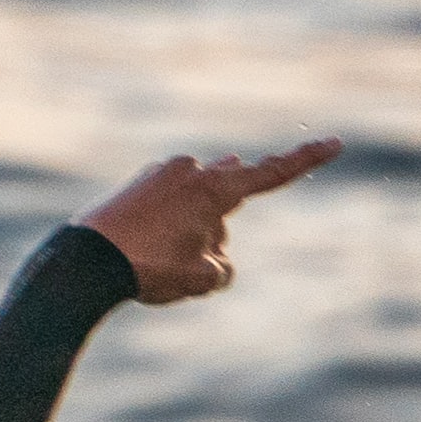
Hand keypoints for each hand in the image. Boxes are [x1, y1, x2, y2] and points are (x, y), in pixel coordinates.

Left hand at [75, 137, 342, 302]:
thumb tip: (209, 245)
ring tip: (157, 258)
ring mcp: (160, 174)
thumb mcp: (203, 279)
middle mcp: (191, 171)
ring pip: (197, 208)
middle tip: (187, 257)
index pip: (274, 175)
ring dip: (191, 231)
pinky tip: (141, 248)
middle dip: (219, 228)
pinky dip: (166, 228)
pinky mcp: (137, 184)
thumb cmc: (150, 269)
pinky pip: (169, 207)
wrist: (84, 262)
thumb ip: (222, 264)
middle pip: (227, 202)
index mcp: (215, 189)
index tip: (336, 142)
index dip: (307, 160)